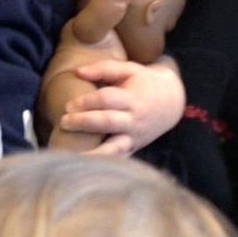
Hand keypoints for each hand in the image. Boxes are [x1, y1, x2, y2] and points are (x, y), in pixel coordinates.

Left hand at [57, 56, 184, 155]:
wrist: (173, 101)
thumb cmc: (145, 83)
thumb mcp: (130, 69)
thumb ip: (105, 68)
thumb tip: (78, 72)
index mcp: (133, 98)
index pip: (107, 99)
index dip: (86, 101)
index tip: (68, 105)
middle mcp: (134, 119)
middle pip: (107, 122)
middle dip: (84, 122)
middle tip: (64, 122)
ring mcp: (135, 136)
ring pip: (113, 148)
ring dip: (92, 153)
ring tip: (71, 157)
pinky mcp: (134, 148)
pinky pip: (117, 159)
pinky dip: (102, 164)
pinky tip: (84, 168)